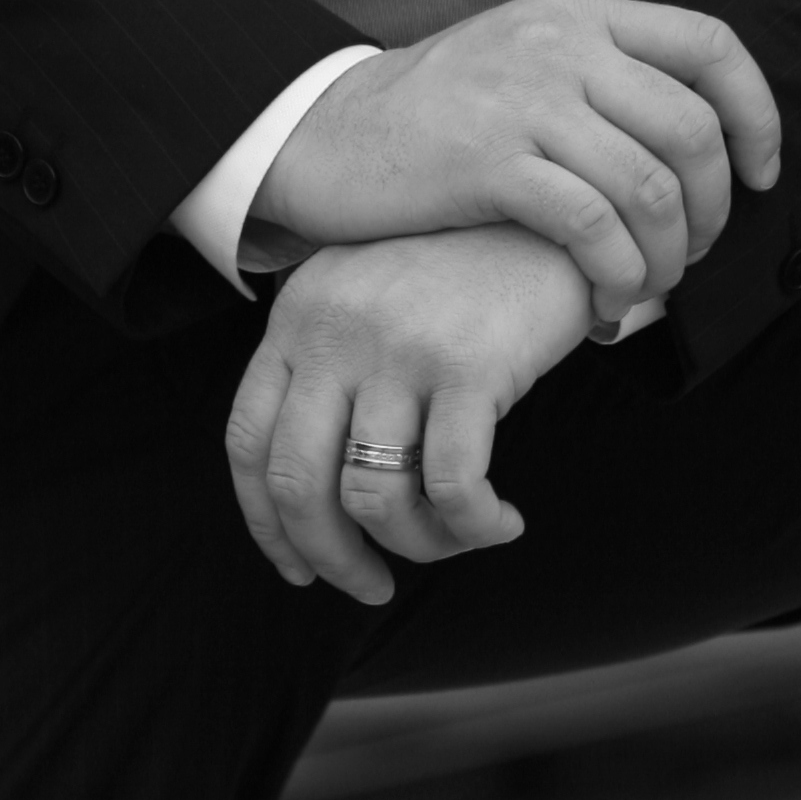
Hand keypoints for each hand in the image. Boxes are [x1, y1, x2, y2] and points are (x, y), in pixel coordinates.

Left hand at [225, 224, 591, 604]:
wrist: (552, 212)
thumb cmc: (465, 268)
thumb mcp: (372, 295)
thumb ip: (334, 364)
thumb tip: (320, 496)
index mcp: (299, 314)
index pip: (248, 441)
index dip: (267, 524)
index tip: (298, 568)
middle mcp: (335, 329)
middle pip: (298, 485)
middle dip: (332, 559)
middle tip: (371, 587)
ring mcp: (398, 346)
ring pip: (376, 499)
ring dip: (417, 546)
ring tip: (455, 539)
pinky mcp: (468, 366)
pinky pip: (455, 488)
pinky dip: (475, 527)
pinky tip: (501, 523)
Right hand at [254, 0, 779, 318]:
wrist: (326, 134)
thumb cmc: (438, 113)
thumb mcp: (524, 54)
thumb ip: (603, 70)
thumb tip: (705, 129)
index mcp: (579, 10)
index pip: (711, 45)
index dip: (756, 115)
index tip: (761, 174)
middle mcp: (560, 42)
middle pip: (692, 129)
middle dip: (714, 210)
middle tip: (694, 255)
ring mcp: (524, 98)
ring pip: (652, 186)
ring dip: (670, 257)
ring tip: (648, 289)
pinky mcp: (489, 161)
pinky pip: (595, 228)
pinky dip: (620, 278)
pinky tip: (607, 305)